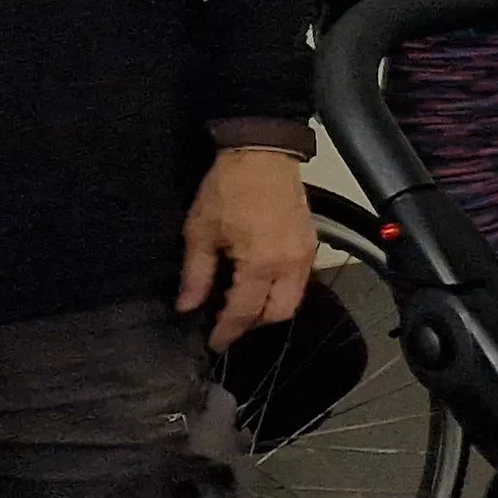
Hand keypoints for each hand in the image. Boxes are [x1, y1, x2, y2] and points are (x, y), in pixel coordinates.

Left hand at [177, 148, 311, 350]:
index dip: (226, 331)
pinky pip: (300, 280)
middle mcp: (290, 264)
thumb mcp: (200, 231)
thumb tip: (187, 306)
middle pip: (278, 313)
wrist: (263, 154)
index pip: (244, 311)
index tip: (213, 343)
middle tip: (228, 323)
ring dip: (269, 308)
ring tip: (243, 304)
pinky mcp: (311, 244)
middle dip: (253, 324)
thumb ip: (196, 274)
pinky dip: (281, 290)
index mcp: (261, 263)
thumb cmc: (228, 190)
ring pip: (294, 299)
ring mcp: (305, 254)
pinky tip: (261, 282)